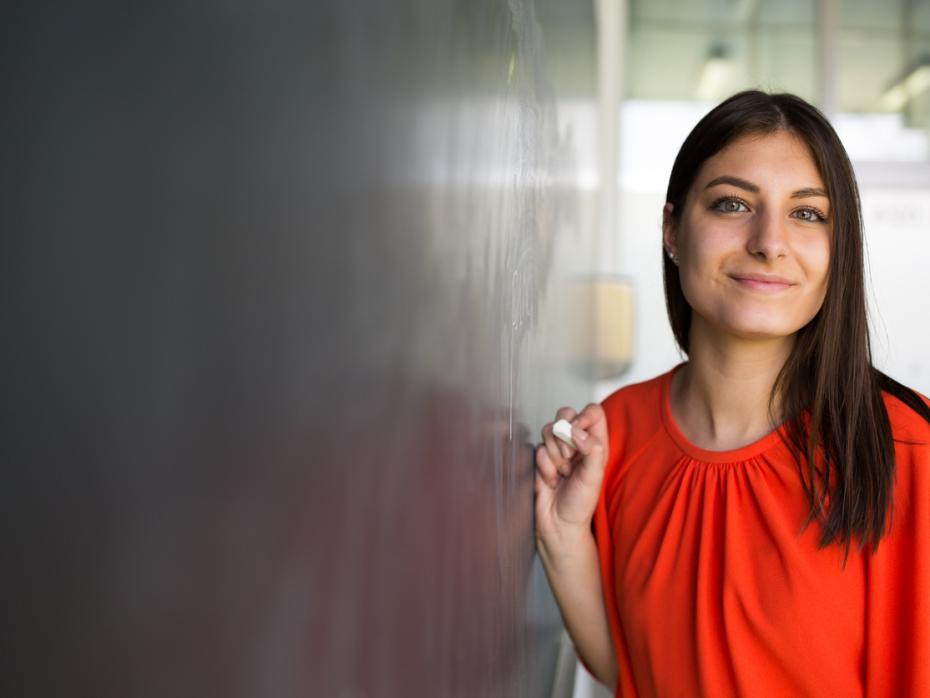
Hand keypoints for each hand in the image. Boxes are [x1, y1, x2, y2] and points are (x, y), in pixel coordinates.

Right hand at [534, 403, 608, 545]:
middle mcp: (577, 443)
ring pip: (548, 430)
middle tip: (569, 458)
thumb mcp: (594, 477)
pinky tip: (551, 481)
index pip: (593, 412)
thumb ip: (591, 449)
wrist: (558, 525)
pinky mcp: (542, 458)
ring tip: (563, 474)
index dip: (583, 416)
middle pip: (566, 414)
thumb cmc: (580, 505)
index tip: (577, 433)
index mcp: (596, 444)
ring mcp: (558, 449)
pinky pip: (538, 449)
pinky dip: (544, 466)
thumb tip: (577, 429)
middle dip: (563, 435)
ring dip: (554, 455)